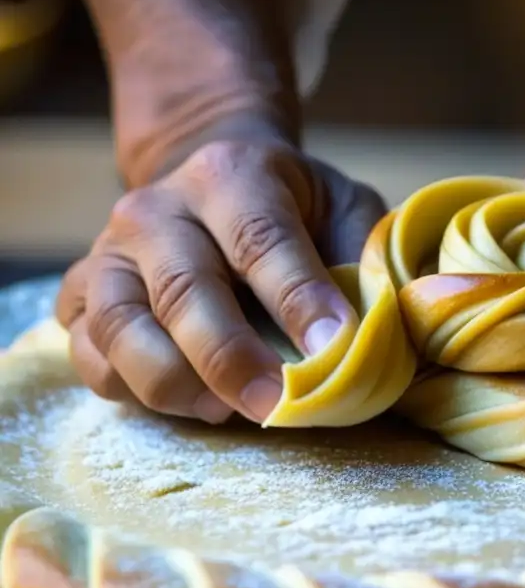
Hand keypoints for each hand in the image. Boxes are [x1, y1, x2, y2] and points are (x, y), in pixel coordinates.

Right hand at [55, 140, 385, 424]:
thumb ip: (364, 255)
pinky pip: (92, 359)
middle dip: (233, 361)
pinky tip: (190, 402)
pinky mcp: (80, 296)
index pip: (262, 240)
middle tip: (278, 406)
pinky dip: (137, 393)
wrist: (209, 187)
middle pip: (185, 292)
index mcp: (231, 176)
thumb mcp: (343, 207)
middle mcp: (156, 210)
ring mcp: (108, 254)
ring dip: (177, 385)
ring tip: (229, 411)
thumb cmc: (292, 208)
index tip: (332, 349)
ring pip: (122, 331)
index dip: (298, 299)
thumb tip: (382, 326)